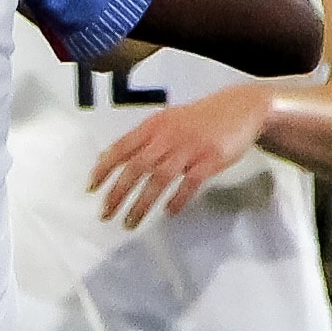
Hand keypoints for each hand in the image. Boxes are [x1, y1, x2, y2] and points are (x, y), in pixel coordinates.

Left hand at [89, 82, 275, 225]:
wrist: (240, 108)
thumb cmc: (200, 119)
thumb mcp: (167, 121)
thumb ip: (142, 139)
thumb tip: (110, 158)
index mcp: (154, 125)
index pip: (122, 147)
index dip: (104, 168)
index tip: (91, 188)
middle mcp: (168, 135)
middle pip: (137, 166)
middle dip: (118, 192)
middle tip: (106, 214)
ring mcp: (190, 147)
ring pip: (159, 178)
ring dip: (142, 203)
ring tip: (130, 222)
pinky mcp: (211, 158)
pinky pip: (190, 182)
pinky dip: (178, 199)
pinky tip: (168, 212)